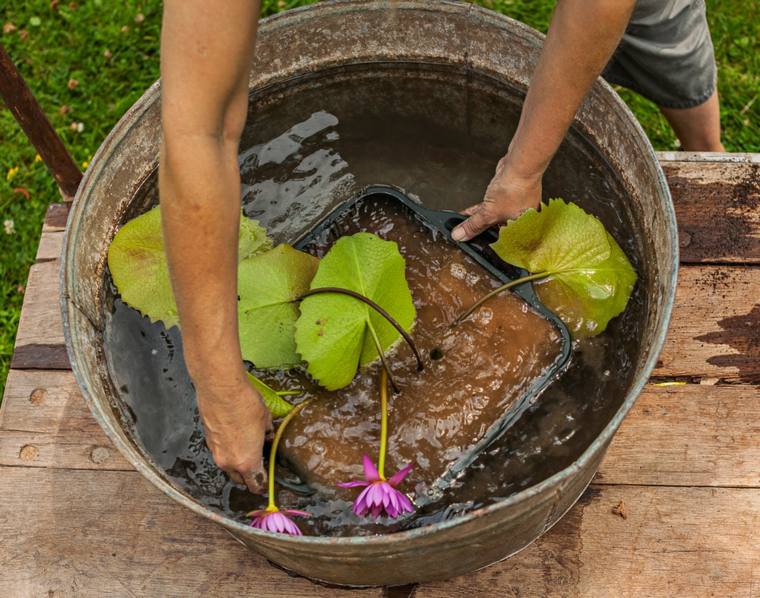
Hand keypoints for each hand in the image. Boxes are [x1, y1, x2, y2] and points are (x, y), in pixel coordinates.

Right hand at [195, 376, 271, 493]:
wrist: (221, 390)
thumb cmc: (246, 405)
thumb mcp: (265, 420)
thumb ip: (267, 433)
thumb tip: (268, 436)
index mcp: (247, 462)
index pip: (255, 483)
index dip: (262, 485)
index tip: (265, 484)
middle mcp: (229, 462)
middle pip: (239, 480)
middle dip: (248, 477)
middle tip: (257, 469)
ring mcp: (216, 453)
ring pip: (228, 467)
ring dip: (236, 464)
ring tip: (246, 451)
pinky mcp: (208, 441)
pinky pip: (220, 453)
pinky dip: (227, 451)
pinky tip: (234, 438)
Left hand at [451, 156, 542, 241]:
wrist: (520, 167)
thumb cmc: (515, 190)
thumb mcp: (489, 213)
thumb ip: (474, 225)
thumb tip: (461, 235)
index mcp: (521, 229)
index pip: (500, 242)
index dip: (484, 242)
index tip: (469, 241)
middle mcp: (520, 220)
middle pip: (495, 229)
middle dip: (478, 229)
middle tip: (463, 231)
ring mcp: (515, 206)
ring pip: (492, 216)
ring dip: (477, 218)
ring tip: (462, 221)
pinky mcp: (508, 196)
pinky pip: (491, 206)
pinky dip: (480, 208)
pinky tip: (469, 211)